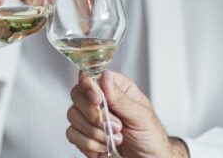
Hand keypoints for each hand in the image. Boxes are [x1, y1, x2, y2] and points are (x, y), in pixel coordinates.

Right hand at [67, 71, 189, 157]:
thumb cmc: (150, 134)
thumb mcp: (141, 114)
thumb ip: (121, 97)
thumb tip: (106, 77)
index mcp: (116, 88)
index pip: (91, 76)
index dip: (89, 86)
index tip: (98, 100)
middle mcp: (101, 100)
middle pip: (77, 95)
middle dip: (94, 115)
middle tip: (116, 125)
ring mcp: (90, 118)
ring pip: (72, 116)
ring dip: (95, 131)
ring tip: (116, 137)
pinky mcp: (85, 135)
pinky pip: (72, 135)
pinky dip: (89, 144)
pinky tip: (105, 146)